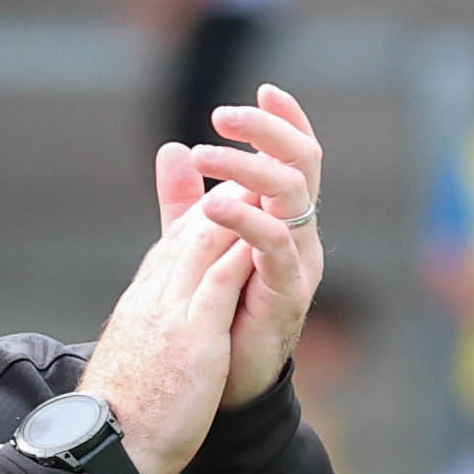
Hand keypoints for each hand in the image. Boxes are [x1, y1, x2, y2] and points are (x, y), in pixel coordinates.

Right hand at [78, 203, 260, 473]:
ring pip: (205, 241)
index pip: (174, 244)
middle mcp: (154, 296)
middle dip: (224, 196)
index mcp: (144, 304)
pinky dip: (242, 249)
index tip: (230, 196)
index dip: (204, 216)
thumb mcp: (137, 360)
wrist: (104, 449)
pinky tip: (266, 230)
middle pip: (190, 231)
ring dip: (237, 208)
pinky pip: (221, 279)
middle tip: (256, 168)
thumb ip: (150, 331)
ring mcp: (171, 312)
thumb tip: (159, 328)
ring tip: (267, 183)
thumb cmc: (120, 416)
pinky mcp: (192, 334)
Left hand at [163, 82, 325, 406]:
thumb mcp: (195, 247)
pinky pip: (276, 246)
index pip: (296, 158)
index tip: (263, 90)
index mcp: (284, 220)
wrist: (221, 384)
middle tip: (223, 114)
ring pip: (292, 196)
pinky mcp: (286, 294)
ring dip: (249, 169)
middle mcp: (300, 235)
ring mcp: (298, 264)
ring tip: (207, 156)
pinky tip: (215, 206)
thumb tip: (171, 149)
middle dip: (267, 131)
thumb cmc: (217, 313)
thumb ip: (185, 202)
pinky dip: (248, 220)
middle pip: (302, 164)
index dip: (285, 122)